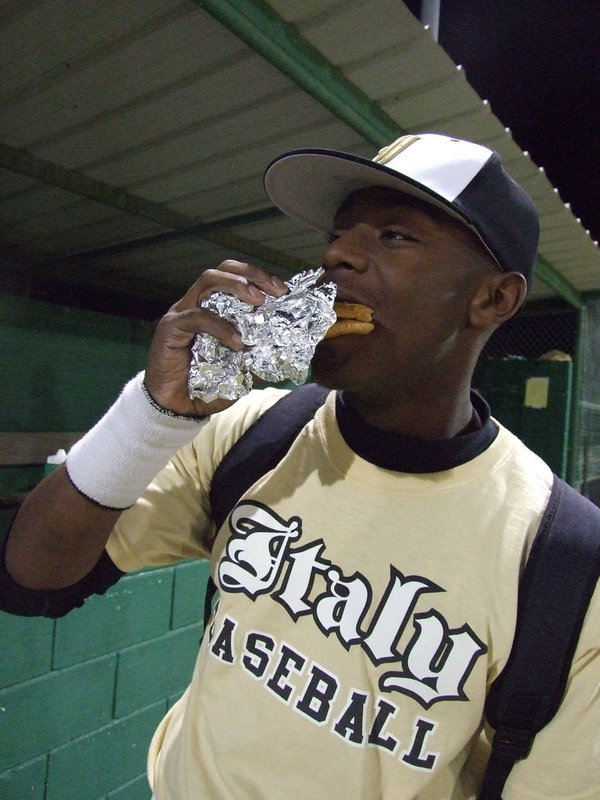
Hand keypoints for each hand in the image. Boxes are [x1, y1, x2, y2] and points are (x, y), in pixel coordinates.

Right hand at [144, 260, 287, 416]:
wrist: (176, 407)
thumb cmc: (206, 386)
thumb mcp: (241, 370)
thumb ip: (258, 356)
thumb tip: (286, 348)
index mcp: (214, 308)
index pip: (235, 278)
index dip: (260, 278)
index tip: (283, 291)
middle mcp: (197, 303)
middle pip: (222, 269)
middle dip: (252, 275)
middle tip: (275, 291)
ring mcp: (182, 312)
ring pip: (208, 281)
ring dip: (236, 287)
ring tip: (258, 301)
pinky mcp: (171, 327)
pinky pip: (197, 317)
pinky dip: (220, 326)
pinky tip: (237, 342)